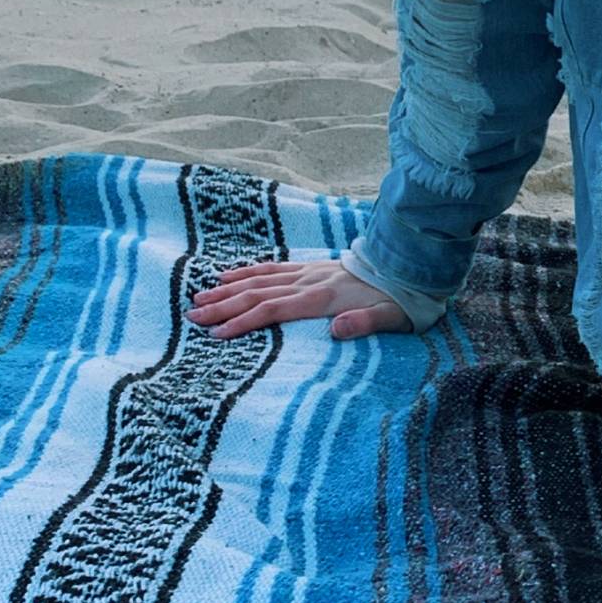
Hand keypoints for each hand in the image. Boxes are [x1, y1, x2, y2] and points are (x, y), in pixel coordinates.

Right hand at [185, 258, 411, 342]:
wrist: (409, 268)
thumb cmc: (399, 300)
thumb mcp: (389, 317)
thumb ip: (364, 323)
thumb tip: (337, 330)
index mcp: (321, 298)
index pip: (272, 310)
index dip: (243, 322)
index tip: (217, 334)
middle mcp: (308, 282)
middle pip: (257, 294)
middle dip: (223, 306)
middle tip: (192, 317)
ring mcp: (308, 272)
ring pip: (259, 279)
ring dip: (227, 289)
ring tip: (198, 297)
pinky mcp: (311, 268)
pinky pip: (272, 268)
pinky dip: (247, 271)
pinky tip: (229, 275)